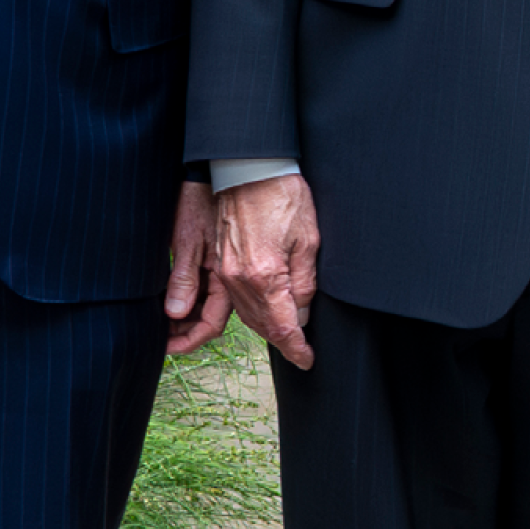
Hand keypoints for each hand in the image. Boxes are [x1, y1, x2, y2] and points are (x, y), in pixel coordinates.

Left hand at [158, 179, 235, 355]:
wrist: (219, 173)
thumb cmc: (202, 200)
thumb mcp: (188, 239)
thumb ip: (184, 277)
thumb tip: (175, 312)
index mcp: (225, 277)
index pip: (211, 324)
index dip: (190, 340)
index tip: (167, 348)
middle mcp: (228, 279)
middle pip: (210, 320)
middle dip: (185, 334)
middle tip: (160, 339)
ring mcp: (224, 270)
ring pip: (208, 307)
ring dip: (186, 319)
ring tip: (161, 323)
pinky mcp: (218, 259)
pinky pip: (207, 291)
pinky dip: (190, 301)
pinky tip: (173, 300)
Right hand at [207, 175, 322, 368]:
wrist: (249, 169)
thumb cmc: (283, 196)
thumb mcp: (309, 240)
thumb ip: (305, 282)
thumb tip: (302, 313)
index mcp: (266, 275)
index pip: (282, 327)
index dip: (296, 349)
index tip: (307, 359)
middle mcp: (240, 279)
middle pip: (262, 326)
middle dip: (284, 340)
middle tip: (302, 349)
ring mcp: (226, 272)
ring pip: (247, 316)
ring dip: (267, 328)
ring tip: (287, 333)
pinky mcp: (220, 263)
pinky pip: (235, 300)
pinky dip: (252, 311)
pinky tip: (266, 310)